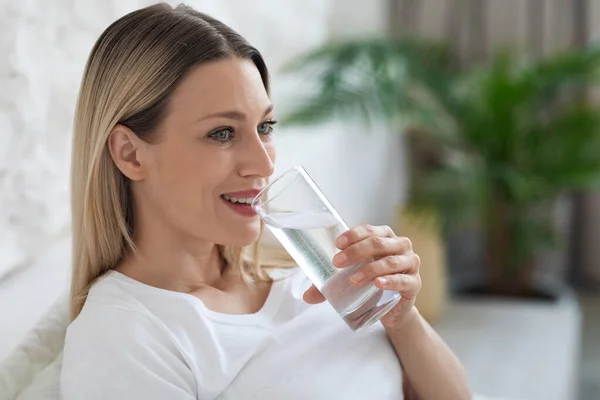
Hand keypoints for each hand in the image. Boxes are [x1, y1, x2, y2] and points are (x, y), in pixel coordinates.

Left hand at [303, 224, 420, 329]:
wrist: (392, 308)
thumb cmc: (370, 284)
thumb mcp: (350, 279)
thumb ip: (329, 284)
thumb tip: (305, 296)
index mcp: (385, 237)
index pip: (369, 230)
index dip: (353, 235)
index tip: (337, 244)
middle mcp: (400, 246)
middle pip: (378, 243)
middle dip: (356, 251)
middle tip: (337, 263)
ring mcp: (410, 263)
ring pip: (390, 261)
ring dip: (370, 268)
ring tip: (353, 280)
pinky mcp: (414, 284)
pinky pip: (403, 280)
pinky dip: (390, 281)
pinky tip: (378, 284)